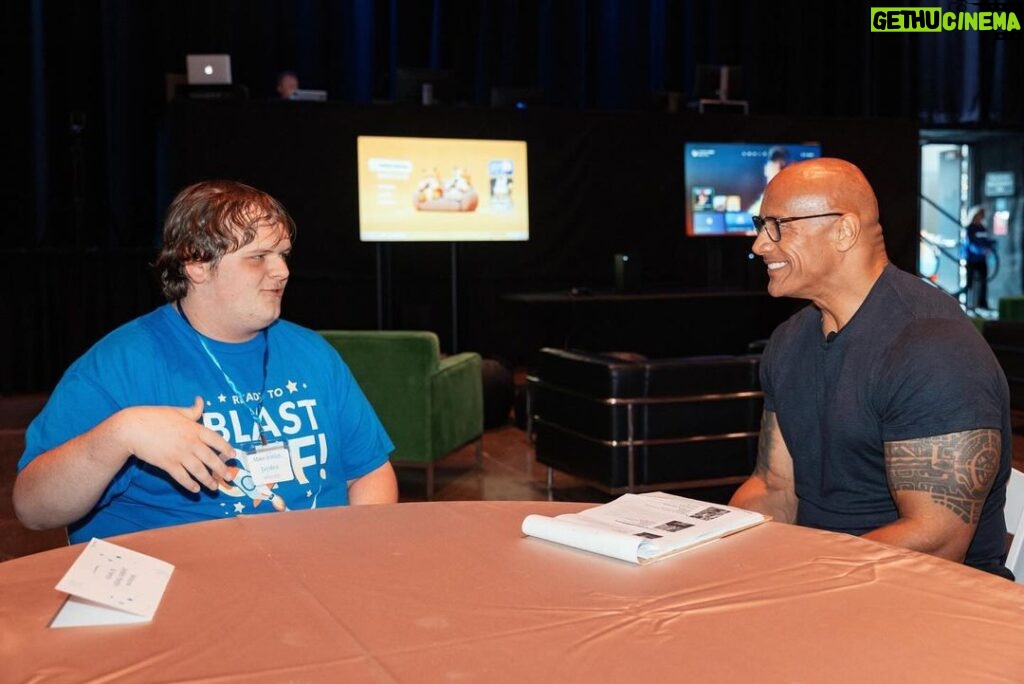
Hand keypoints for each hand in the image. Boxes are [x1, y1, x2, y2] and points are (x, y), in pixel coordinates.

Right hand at [115, 397, 235, 493]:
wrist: (133, 428)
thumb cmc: (154, 417)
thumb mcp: (176, 411)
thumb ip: (192, 410)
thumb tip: (201, 400)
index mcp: (194, 429)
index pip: (217, 440)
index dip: (227, 448)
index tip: (233, 455)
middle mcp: (191, 443)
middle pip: (211, 459)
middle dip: (221, 469)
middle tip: (229, 477)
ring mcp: (180, 455)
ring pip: (199, 471)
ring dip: (208, 480)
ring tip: (214, 487)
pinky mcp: (168, 465)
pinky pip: (182, 477)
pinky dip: (190, 485)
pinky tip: (195, 489)